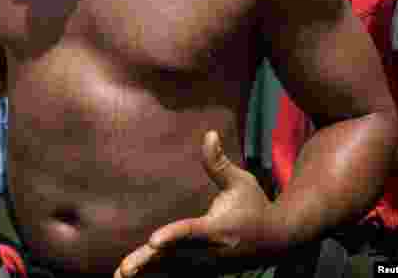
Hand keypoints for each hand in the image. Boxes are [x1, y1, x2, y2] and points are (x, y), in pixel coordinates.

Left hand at [114, 131, 278, 277]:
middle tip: (124, 270)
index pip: (191, 233)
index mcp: (218, 230)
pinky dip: (155, 275)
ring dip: (146, 272)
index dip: (172, 237)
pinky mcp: (203, 271)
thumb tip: (209, 133)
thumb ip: (219, 163)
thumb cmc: (256, 206)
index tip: (153, 241)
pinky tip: (128, 275)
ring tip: (119, 276)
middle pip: (174, 258)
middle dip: (149, 263)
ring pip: (172, 269)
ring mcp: (206, 265)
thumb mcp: (241, 182)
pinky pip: (175, 273)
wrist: (278, 241)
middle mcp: (210, 253)